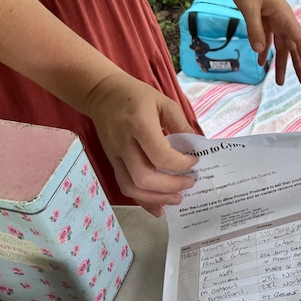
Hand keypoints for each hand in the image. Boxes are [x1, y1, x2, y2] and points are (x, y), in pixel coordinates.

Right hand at [84, 73, 198, 216]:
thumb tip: (198, 147)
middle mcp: (124, 143)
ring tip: (177, 199)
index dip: (181, 164)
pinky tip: (158, 207)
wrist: (101, 93)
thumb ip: (182, 124)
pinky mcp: (111, 162)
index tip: (195, 161)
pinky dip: (142, 200)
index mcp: (139, 125)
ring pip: (132, 187)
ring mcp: (114, 155)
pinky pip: (124, 186)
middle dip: (171, 186)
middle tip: (190, 183)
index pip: (161, 155)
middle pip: (144, 177)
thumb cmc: (136, 95)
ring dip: (157, 198)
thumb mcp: (164, 102)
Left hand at [226, 0, 300, 85]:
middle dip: (297, 65)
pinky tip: (262, 63)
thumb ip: (255, 29)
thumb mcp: (248, 6)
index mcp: (283, 16)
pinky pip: (268, 39)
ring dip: (281, 63)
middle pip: (293, 46)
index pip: (298, 39)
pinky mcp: (264, 18)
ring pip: (281, 45)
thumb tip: (261, 50)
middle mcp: (282, 19)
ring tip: (280, 82)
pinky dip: (265, 51)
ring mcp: (274, 19)